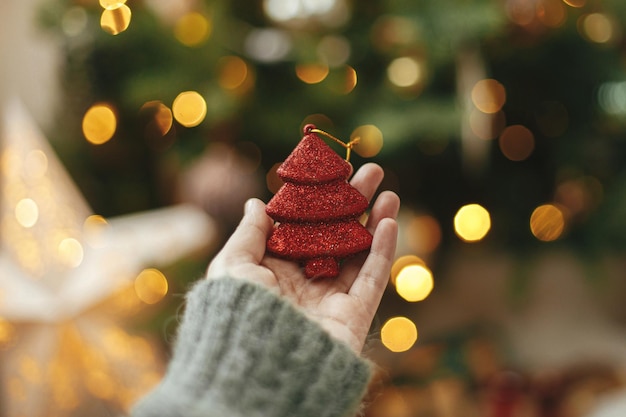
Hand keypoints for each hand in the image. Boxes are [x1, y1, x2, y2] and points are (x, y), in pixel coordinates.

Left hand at [206, 163, 399, 352]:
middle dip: (354, 202)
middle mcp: (304, 282)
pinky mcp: (353, 315)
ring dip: (376, 221)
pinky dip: (383, 251)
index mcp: (274, 269)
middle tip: (372, 171)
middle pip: (336, 234)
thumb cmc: (237, 311)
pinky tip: (390, 221)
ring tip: (390, 191)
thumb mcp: (233, 264)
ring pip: (359, 253)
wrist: (257, 367)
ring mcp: (330, 299)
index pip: (303, 226)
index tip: (333, 172)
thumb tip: (255, 201)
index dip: (319, 200)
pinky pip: (372, 279)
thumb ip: (249, 233)